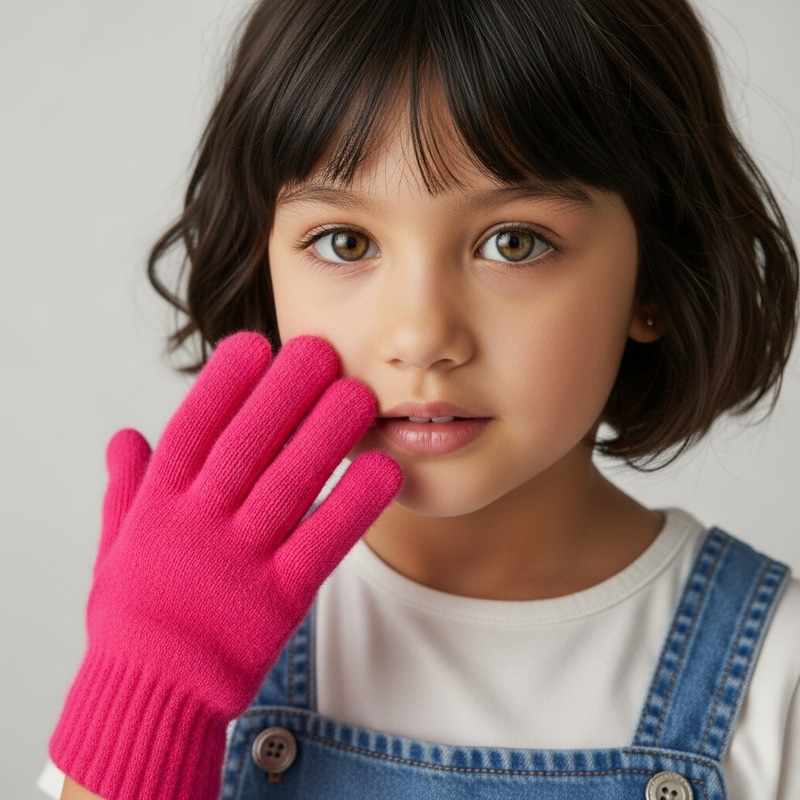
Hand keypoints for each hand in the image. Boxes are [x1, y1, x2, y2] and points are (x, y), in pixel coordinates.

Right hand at [50, 332, 401, 799]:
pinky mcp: (278, 599)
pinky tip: (383, 469)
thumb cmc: (135, 612)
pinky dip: (354, 506)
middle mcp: (200, 525)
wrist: (150, 695)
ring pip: (288, 486)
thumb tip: (125, 437)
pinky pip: (321, 545)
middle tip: (322, 349)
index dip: (223, 385)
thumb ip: (127, 488)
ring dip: (326, 436)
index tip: (256, 343)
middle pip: (247, 447)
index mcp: (161, 506)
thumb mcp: (117, 544)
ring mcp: (240, 561)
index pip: (193, 431)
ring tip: (360, 393)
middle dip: (285, 394)